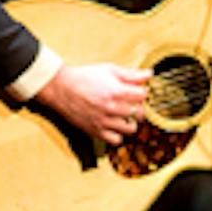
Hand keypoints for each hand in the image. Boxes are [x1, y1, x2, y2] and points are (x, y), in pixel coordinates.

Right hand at [35, 62, 150, 144]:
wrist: (62, 88)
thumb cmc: (85, 77)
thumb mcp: (109, 70)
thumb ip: (131, 74)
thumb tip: (150, 74)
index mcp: (116, 91)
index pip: (143, 96)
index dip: (141, 92)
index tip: (136, 91)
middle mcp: (112, 108)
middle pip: (140, 113)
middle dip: (138, 107)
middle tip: (131, 103)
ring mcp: (104, 121)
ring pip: (131, 128)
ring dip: (130, 121)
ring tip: (123, 114)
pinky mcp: (96, 131)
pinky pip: (116, 140)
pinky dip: (118, 134)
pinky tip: (114, 125)